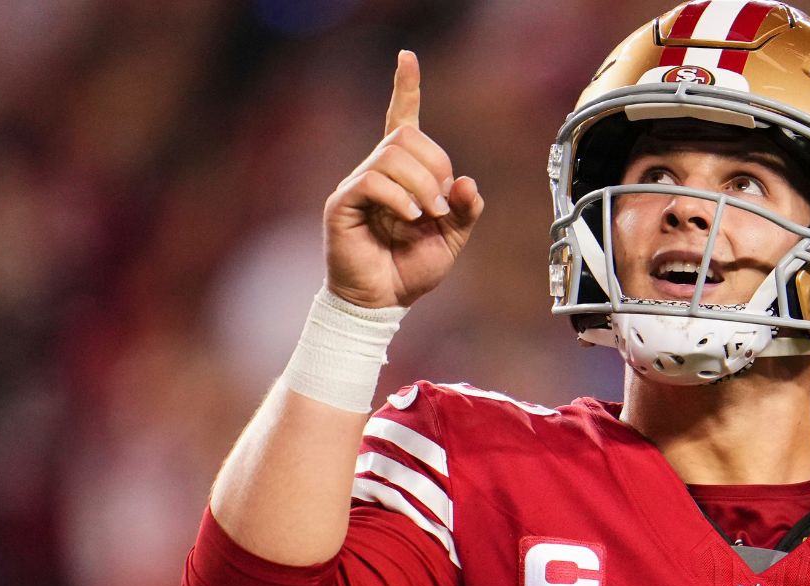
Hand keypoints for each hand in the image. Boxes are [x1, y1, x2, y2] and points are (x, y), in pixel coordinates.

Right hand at [323, 50, 483, 307]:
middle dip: (433, 166)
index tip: (407, 57)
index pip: (402, 120)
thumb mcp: (452, 238)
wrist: (383, 303)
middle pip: (405, 137)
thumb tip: (466, 181)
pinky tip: (410, 219)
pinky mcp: (343, 205)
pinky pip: (372, 181)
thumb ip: (464, 208)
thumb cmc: (410, 269)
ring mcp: (357, 186)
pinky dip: (398, 198)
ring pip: (391, 156)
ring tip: (426, 217)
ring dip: (420, 185)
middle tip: (440, 205)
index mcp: (403, 174)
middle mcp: (376, 172)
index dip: (405, 88)